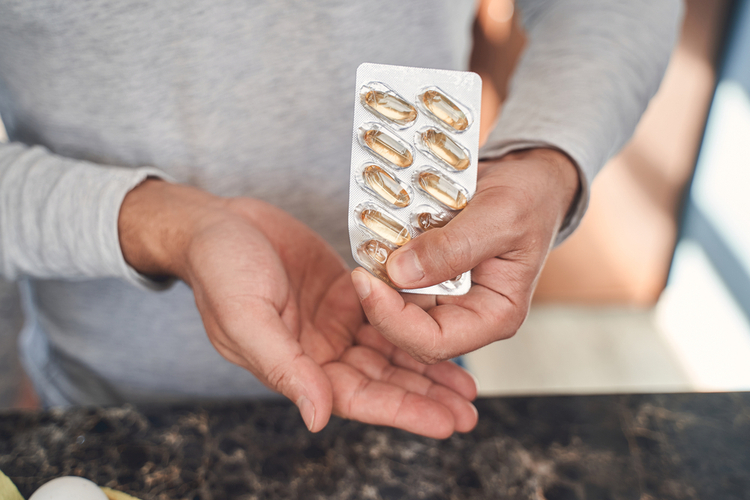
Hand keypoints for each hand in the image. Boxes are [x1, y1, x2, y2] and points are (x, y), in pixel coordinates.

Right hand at [118, 180, 477, 437]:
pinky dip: (415, 323)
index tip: (445, 423)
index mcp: (296, 365)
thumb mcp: (246, 316)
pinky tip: (445, 331)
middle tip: (469, 411)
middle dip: (425, 397)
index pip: (357, 398)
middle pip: (382, 381)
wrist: (218, 222)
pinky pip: (388, 313)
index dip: (402, 411)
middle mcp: (320, 350)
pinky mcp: (347, 293)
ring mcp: (336, 322)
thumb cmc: (220, 268)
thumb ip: (284, 366)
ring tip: (469, 384)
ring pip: (390, 351)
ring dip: (428, 367)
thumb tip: (319, 417)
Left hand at [351, 148, 579, 362]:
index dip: (394, 321)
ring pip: (396, 301)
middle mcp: (467, 312)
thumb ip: (452, 247)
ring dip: (378, 274)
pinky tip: (378, 231)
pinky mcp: (428, 274)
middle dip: (379, 299)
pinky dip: (383, 256)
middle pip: (408, 328)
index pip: (435, 342)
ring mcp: (445, 295)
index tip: (367, 282)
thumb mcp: (499, 215)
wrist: (529, 176)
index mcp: (495, 315)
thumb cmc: (531, 198)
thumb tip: (400, 273)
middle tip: (361, 260)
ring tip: (371, 237)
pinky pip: (396, 275)